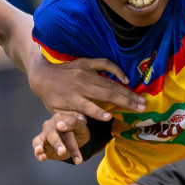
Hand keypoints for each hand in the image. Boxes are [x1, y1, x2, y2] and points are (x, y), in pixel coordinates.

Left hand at [28, 55, 146, 120]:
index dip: (98, 113)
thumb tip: (83, 122)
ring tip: (141, 99)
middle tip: (142, 108)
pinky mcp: (86, 62)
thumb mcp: (56, 111)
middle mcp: (80, 85)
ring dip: (127, 91)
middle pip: (105, 94)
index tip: (110, 117)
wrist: (42, 74)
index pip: (86, 107)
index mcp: (72, 99)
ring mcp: (84, 72)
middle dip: (125, 101)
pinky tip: (126, 79)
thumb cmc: (51, 97)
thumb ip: (70, 117)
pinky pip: (104, 64)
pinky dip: (116, 70)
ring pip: (109, 82)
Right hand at [33, 110, 92, 163]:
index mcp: (60, 118)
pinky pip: (36, 148)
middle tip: (62, 152)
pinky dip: (38, 153)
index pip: (66, 123)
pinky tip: (42, 158)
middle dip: (56, 143)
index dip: (65, 126)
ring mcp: (43, 135)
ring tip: (39, 151)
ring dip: (39, 146)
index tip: (60, 127)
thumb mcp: (81, 127)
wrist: (76, 141)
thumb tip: (59, 126)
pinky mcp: (40, 145)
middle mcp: (50, 125)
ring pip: (39, 140)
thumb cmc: (78, 132)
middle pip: (51, 133)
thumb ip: (74, 124)